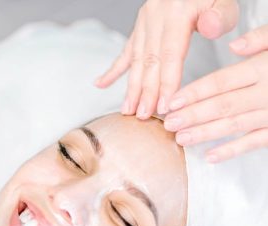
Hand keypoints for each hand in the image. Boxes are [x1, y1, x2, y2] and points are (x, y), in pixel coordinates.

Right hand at [94, 0, 238, 118]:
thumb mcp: (224, 0)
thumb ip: (220, 15)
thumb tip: (209, 29)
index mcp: (177, 11)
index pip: (170, 55)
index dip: (165, 83)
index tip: (162, 107)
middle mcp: (156, 16)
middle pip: (149, 61)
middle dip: (145, 92)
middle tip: (142, 115)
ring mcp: (144, 22)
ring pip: (136, 60)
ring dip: (131, 87)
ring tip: (127, 110)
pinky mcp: (139, 27)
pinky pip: (125, 51)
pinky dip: (113, 70)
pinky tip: (100, 84)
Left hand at [165, 24, 267, 162]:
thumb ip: (260, 38)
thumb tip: (234, 45)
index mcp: (262, 68)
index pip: (221, 82)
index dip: (194, 93)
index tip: (173, 102)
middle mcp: (266, 92)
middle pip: (222, 105)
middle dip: (192, 116)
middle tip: (169, 123)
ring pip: (233, 125)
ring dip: (205, 134)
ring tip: (181, 139)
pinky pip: (254, 143)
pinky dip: (231, 151)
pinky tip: (210, 157)